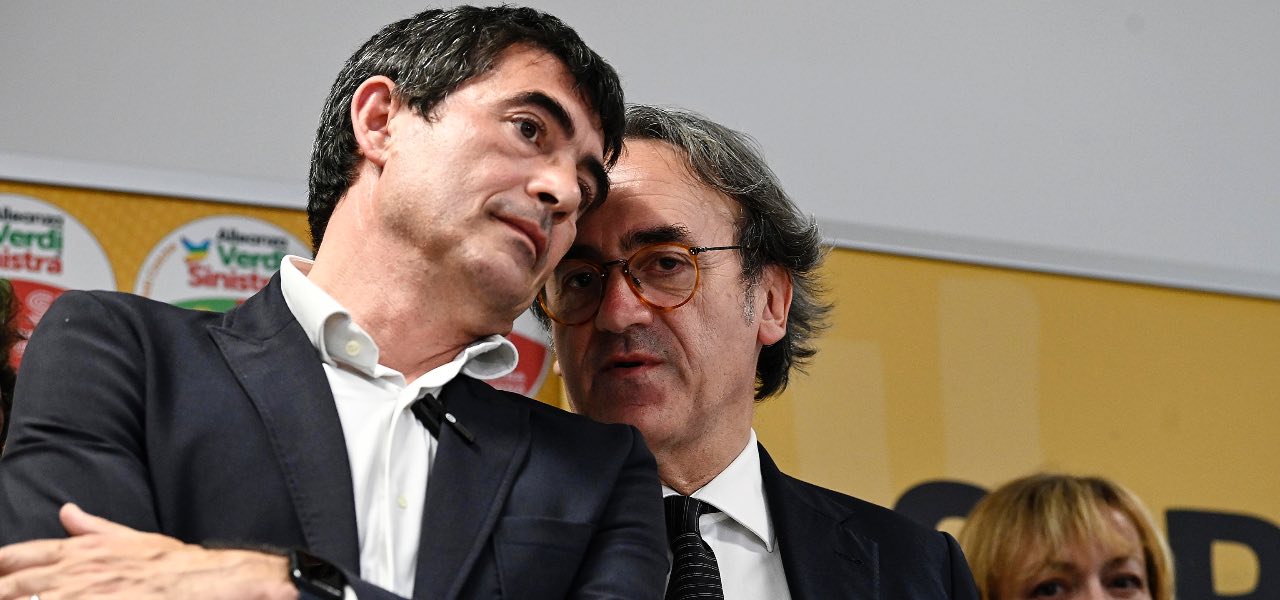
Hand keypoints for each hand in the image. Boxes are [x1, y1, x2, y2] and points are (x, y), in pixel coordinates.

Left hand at [0, 503, 297, 599]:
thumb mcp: (130, 537)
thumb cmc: (171, 564)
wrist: (202, 582)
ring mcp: (82, 596)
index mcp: (80, 550)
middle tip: (3, 593)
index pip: (17, 556)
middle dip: (2, 590)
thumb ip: (92, 528)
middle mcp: (74, 572)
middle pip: (11, 586)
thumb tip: (66, 511)